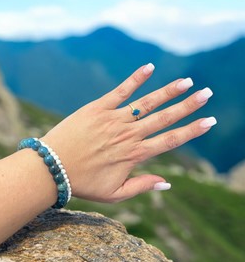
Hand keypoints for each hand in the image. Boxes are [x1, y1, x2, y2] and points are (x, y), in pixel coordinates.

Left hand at [42, 63, 215, 202]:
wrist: (52, 167)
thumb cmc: (83, 182)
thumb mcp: (114, 194)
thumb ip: (142, 186)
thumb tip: (167, 184)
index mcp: (134, 154)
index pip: (171, 140)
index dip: (192, 130)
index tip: (208, 121)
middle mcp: (129, 134)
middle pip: (165, 117)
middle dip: (188, 105)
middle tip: (206, 93)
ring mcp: (114, 119)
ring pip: (147, 102)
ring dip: (169, 91)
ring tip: (186, 81)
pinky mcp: (98, 108)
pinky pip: (121, 91)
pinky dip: (135, 79)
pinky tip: (149, 68)